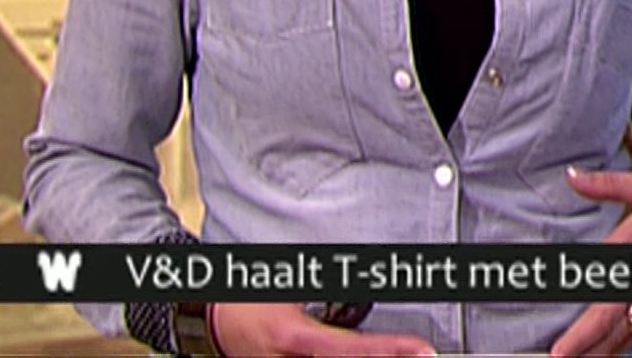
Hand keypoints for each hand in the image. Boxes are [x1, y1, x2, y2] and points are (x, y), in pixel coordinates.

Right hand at [210, 302, 436, 356]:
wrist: (209, 320)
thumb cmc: (246, 302)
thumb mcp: (288, 286)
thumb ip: (326, 288)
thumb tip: (362, 281)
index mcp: (294, 338)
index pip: (353, 348)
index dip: (392, 351)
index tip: (423, 351)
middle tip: (421, 355)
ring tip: (404, 353)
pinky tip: (375, 355)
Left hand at [548, 167, 631, 356]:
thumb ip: (607, 185)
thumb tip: (573, 177)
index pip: (601, 273)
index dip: (578, 284)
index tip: (560, 296)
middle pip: (608, 317)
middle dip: (580, 340)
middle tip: (556, 355)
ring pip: (617, 336)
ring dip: (591, 352)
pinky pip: (629, 338)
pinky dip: (608, 352)